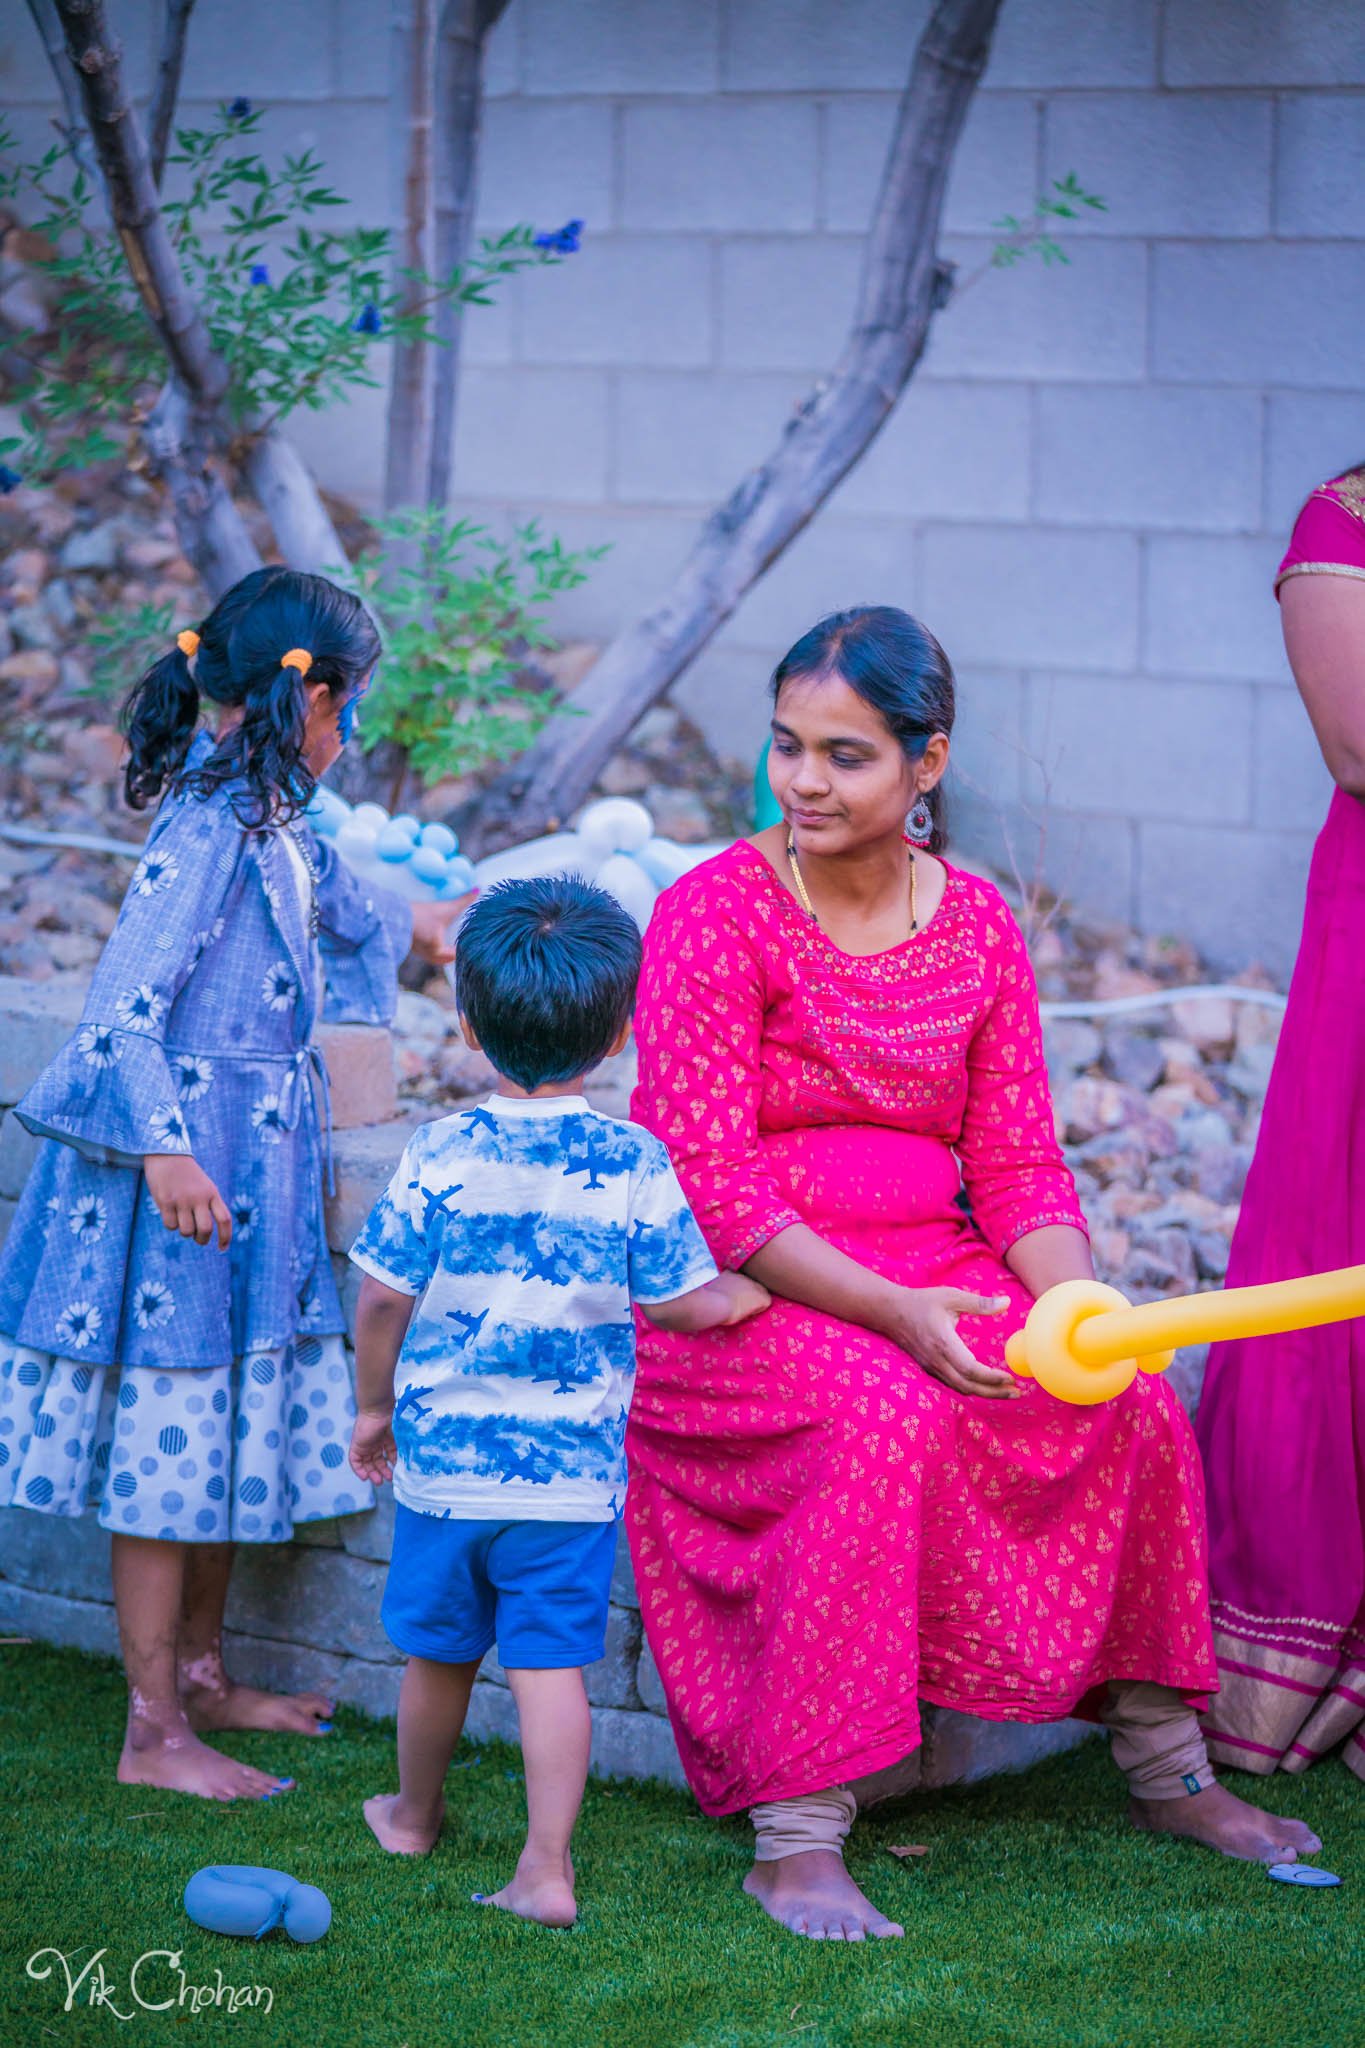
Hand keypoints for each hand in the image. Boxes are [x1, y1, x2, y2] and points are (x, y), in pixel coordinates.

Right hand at [143, 1153, 230, 1247]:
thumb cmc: (187, 1174)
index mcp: (212, 1193)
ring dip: (185, 1232)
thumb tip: (205, 1233)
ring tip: (182, 1220)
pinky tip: (169, 1213)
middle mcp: (199, 1197)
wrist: (167, 1154)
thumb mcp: (204, 1185)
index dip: (226, 1236)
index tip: (222, 1248)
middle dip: (202, 1239)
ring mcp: (182, 1199)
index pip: (224, 1219)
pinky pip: (170, 1225)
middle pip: (205, 1229)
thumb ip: (209, 1204)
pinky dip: (171, 1224)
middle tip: (199, 1239)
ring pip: (186, 1231)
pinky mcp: (165, 1201)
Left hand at [349, 1407, 396, 1484]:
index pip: (388, 1455)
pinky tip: (366, 1477)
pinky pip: (355, 1461)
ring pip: (367, 1463)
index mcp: (387, 1439)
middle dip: (382, 1471)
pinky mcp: (356, 1445)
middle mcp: (376, 1442)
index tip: (397, 1473)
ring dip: (372, 1473)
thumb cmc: (393, 1419)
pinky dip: (359, 1470)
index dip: (392, 1465)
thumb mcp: (401, 1437)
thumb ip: (403, 1449)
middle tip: (388, 1480)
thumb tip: (409, 1462)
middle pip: (377, 1461)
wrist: (380, 1409)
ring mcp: (366, 1444)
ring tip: (379, 1481)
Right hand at [409, 890, 476, 967]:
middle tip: (459, 943)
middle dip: (452, 953)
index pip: (455, 955)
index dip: (463, 949)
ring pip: (433, 956)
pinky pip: (424, 949)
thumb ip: (463, 901)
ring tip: (448, 941)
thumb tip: (477, 890)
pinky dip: (431, 945)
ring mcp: (416, 950)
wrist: (393, 914)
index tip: (469, 942)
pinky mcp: (409, 943)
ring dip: (441, 950)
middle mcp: (427, 954)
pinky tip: (432, 936)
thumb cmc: (421, 915)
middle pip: (444, 959)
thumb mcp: (445, 908)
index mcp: (437, 951)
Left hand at [709, 1271, 772, 1324]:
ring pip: (746, 1281)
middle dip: (752, 1294)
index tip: (749, 1311)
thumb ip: (751, 1309)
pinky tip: (724, 1288)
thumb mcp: (745, 1316)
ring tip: (732, 1296)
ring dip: (742, 1287)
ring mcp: (743, 1276)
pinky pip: (733, 1276)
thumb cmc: (730, 1315)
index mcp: (762, 1298)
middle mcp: (756, 1284)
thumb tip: (748, 1307)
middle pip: (758, 1288)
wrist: (714, 1303)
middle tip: (742, 1303)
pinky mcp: (730, 1273)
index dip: (758, 1307)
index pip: (766, 1300)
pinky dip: (731, 1281)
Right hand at [876, 1285, 1016, 1398]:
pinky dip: (971, 1388)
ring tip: (1006, 1392)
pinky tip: (985, 1386)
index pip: (970, 1369)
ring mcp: (932, 1367)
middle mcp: (937, 1360)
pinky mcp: (930, 1369)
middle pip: (968, 1386)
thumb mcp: (952, 1297)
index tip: (1010, 1377)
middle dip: (994, 1392)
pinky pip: (953, 1385)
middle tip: (1017, 1392)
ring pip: (960, 1388)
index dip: (991, 1378)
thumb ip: (980, 1303)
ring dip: (984, 1393)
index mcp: (944, 1343)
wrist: (891, 1312)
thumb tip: (1007, 1303)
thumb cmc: (923, 1302)